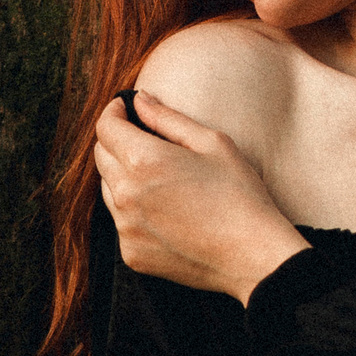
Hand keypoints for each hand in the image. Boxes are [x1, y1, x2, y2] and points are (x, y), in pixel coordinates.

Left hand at [94, 90, 306, 303]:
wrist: (253, 256)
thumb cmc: (240, 195)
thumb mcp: (212, 143)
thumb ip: (168, 118)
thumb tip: (140, 100)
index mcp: (143, 161)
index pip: (106, 128)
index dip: (113, 112)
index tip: (123, 108)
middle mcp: (126, 194)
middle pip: (102, 156)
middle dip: (117, 140)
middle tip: (143, 137)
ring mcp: (126, 227)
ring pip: (109, 189)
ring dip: (124, 176)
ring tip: (161, 178)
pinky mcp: (131, 253)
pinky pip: (123, 221)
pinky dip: (135, 210)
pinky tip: (167, 210)